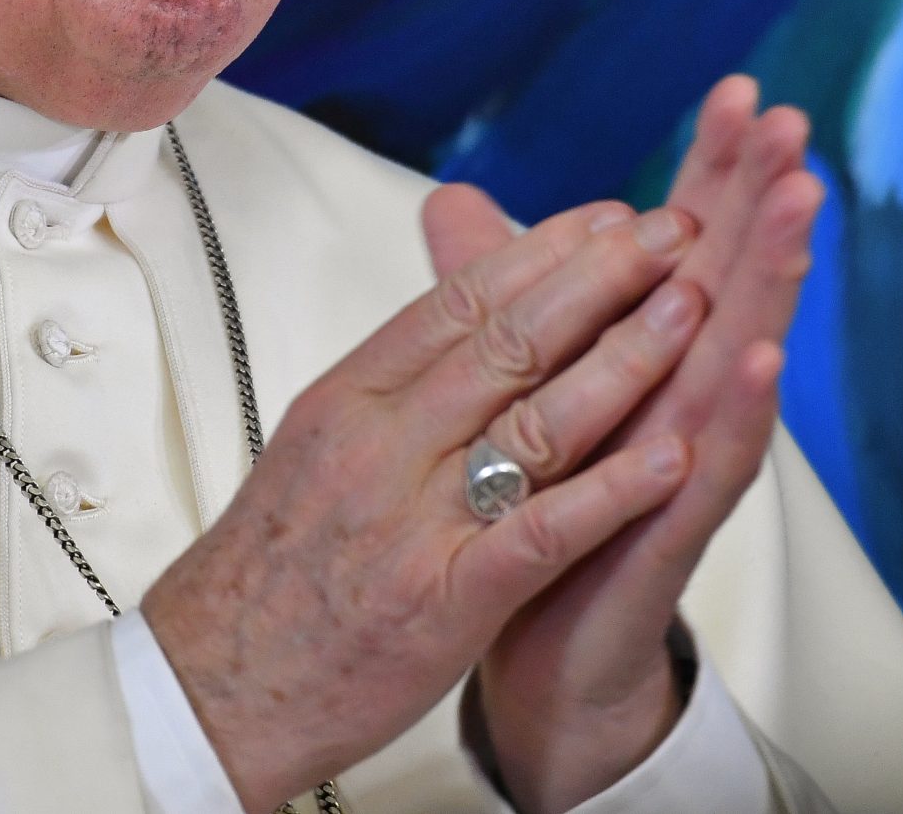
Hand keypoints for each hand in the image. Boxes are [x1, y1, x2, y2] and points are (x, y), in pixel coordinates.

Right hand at [142, 196, 711, 806]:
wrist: (211, 687)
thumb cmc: (269, 571)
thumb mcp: (315, 445)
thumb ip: (393, 382)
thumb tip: (459, 313)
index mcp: (349, 397)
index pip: (460, 299)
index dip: (545, 250)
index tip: (612, 215)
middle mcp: (379, 443)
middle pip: (507, 338)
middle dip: (603, 277)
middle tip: (677, 232)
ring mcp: (412, 522)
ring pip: (535, 420)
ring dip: (624, 360)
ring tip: (692, 312)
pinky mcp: (444, 602)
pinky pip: (541, 533)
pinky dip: (612, 491)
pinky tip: (672, 458)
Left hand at [440, 77, 823, 812]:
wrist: (538, 648)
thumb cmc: (538, 507)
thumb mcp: (511, 382)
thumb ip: (493, 291)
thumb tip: (454, 199)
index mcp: (638, 350)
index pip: (683, 240)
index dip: (710, 167)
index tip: (742, 88)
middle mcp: (674, 393)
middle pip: (725, 275)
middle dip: (760, 197)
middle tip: (794, 120)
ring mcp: (682, 458)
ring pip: (735, 353)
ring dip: (769, 278)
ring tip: (801, 205)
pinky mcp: (669, 529)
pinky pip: (710, 464)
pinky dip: (739, 409)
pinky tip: (759, 356)